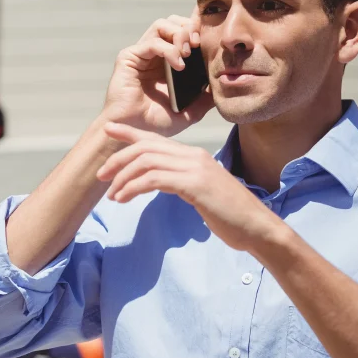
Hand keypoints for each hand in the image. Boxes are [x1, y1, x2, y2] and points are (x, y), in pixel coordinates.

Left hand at [96, 123, 284, 252]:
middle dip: (118, 160)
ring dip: (123, 178)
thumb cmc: (229, 215)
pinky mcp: (195, 184)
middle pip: (146, 148)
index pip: (156, 138)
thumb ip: (181, 182)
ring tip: (113, 195)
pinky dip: (133, 187)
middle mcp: (194, 156)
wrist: (257, 227)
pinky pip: (154, 179)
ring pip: (146, 162)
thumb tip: (159, 182)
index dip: (130, 133)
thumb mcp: (200, 192)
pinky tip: (124, 198)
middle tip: (100, 176)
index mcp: (194, 155)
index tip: (108, 129)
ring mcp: (195, 168)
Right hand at [102, 14, 213, 136]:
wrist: (135, 133)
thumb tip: (225, 83)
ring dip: (179, 34)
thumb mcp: (191, 111)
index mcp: (168, 61)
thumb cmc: (157, 124)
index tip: (211, 42)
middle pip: (173, 22)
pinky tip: (179, 65)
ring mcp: (141, 54)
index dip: (198, 30)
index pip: (184, 32)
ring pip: (162, 25)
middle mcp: (154, 54)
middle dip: (189, 27)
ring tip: (188, 54)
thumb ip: (206, 96)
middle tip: (198, 44)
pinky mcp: (129, 58)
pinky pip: (152, 43)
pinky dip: (168, 50)